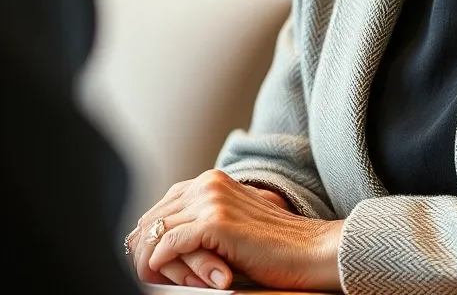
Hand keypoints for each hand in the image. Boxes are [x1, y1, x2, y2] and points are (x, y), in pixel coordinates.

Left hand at [129, 169, 343, 289]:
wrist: (307, 250)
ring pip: (155, 233)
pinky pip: (167, 246)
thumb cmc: (271, 246)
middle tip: (148, 279)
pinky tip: (169, 279)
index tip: (148, 266)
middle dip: (143, 252)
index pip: (160, 207)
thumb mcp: (230, 225)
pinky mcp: (215, 222)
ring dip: (152, 262)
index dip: (149, 239)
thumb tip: (156, 244)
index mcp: (212, 180)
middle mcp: (209, 183)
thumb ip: (200, 222)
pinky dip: (162, 266)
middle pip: (151, 219)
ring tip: (160, 282)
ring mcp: (212, 200)